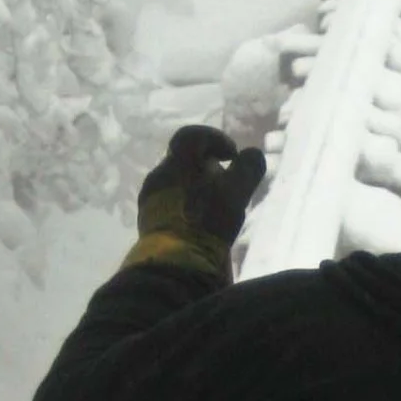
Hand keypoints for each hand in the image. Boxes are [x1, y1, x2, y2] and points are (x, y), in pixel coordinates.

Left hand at [136, 128, 267, 256]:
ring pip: (177, 185)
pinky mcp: (147, 222)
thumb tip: (252, 155)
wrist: (173, 264)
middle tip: (227, 188)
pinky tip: (199, 226)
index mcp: (178, 162)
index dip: (216, 140)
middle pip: (185, 162)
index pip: (193, 136)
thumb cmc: (206, 222)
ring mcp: (149, 200)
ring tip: (215, 211)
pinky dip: (186, 207)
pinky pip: (169, 205)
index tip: (231, 157)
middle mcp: (159, 175)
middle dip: (208, 170)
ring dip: (196, 190)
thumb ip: (248, 168)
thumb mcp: (236, 193)